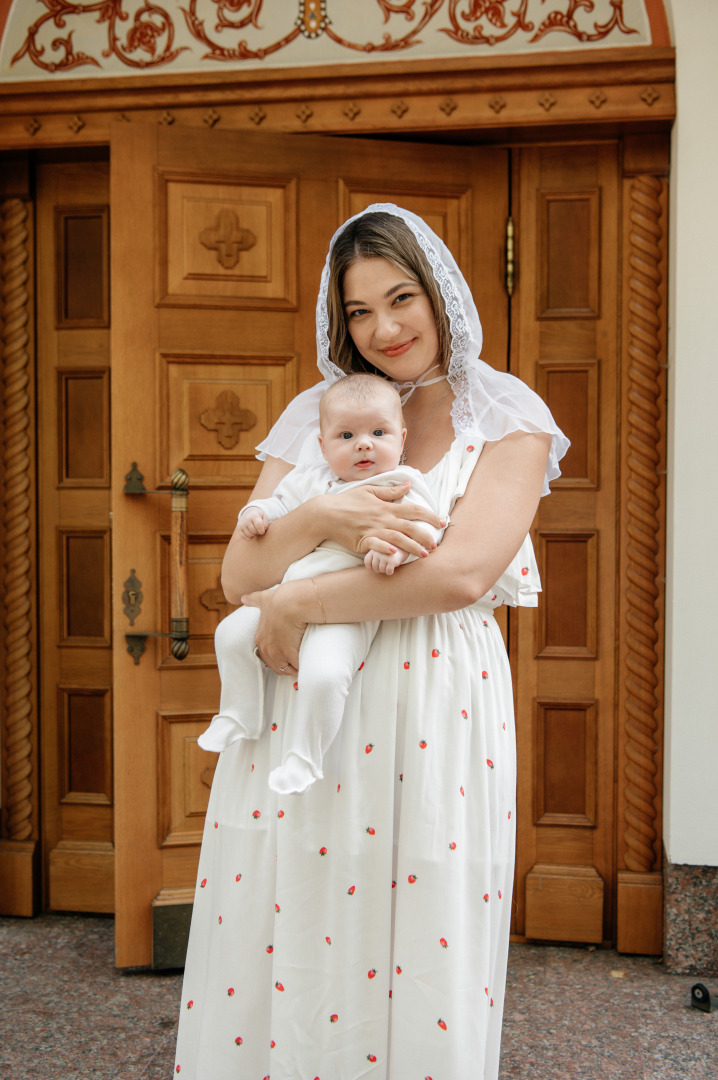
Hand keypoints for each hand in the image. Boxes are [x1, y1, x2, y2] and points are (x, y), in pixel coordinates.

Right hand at [238, 507, 268, 538]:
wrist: (248, 512)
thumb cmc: (258, 516)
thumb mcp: (264, 516)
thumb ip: (265, 523)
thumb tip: (262, 530)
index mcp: (254, 515)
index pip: (258, 525)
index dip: (262, 530)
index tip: (262, 531)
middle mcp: (246, 519)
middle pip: (254, 531)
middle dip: (258, 532)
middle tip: (258, 529)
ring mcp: (242, 523)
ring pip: (249, 534)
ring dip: (254, 534)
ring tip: (255, 530)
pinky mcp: (239, 528)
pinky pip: (243, 536)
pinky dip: (248, 537)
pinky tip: (251, 534)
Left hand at [240, 580, 308, 674]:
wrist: (290, 602)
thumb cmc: (280, 599)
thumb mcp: (264, 599)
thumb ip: (254, 600)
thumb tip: (244, 598)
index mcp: (261, 639)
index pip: (268, 656)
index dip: (280, 657)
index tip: (289, 655)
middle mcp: (267, 649)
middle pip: (278, 666)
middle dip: (288, 666)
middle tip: (299, 662)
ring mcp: (278, 653)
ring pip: (287, 669)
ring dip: (295, 668)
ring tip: (305, 663)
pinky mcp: (290, 655)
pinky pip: (297, 667)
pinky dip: (303, 667)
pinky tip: (309, 663)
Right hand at [321, 484, 443, 559]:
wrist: (325, 513)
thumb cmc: (347, 502)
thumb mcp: (369, 491)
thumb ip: (390, 491)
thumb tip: (408, 484)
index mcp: (386, 506)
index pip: (413, 509)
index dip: (430, 515)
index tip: (442, 522)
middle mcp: (382, 518)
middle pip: (409, 527)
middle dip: (425, 536)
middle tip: (436, 545)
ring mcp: (372, 530)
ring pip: (397, 538)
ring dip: (412, 547)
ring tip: (424, 554)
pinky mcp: (362, 541)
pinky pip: (376, 545)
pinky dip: (385, 549)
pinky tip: (394, 554)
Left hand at [363, 545, 408, 575]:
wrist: (405, 546)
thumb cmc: (390, 551)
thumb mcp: (380, 551)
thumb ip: (373, 558)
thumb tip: (370, 569)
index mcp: (373, 549)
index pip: (367, 562)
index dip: (372, 567)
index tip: (378, 565)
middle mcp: (377, 551)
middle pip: (375, 567)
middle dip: (380, 569)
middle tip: (386, 564)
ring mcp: (384, 556)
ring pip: (381, 570)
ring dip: (386, 570)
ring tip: (390, 564)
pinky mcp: (392, 560)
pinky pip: (388, 572)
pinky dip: (390, 572)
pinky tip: (393, 567)